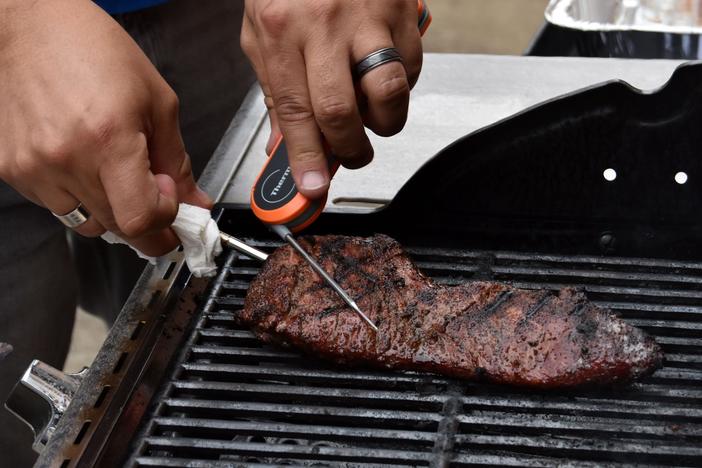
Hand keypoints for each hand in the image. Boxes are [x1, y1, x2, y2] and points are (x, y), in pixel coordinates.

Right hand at [0, 0, 210, 255]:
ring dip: (111, 209)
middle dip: (145, 218)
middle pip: (117, 227)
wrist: (30, 26)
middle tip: (154, 193)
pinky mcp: (11, 169)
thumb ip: (178, 161)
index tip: (171, 199)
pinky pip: (56, 206)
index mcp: (108, 138)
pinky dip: (78, 195)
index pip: (141, 220)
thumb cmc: (94, 51)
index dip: (164, 218)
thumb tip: (195, 202)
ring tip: (113, 169)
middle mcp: (65, 158)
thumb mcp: (157, 102)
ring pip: (87, 223)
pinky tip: (83, 162)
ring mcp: (33, 168)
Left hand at [241, 0, 422, 198]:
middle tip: (351, 156)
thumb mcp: (261, 31)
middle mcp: (325, 24)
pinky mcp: (404, 12)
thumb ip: (273, 90)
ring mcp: (369, 16)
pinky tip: (382, 75)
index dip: (305, 157)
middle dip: (350, 150)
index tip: (313, 187)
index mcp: (280, 28)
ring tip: (373, 117)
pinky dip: (400, 87)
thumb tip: (284, 145)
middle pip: (342, 111)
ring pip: (390, 92)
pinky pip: (412, 68)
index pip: (295, 111)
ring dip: (385, 122)